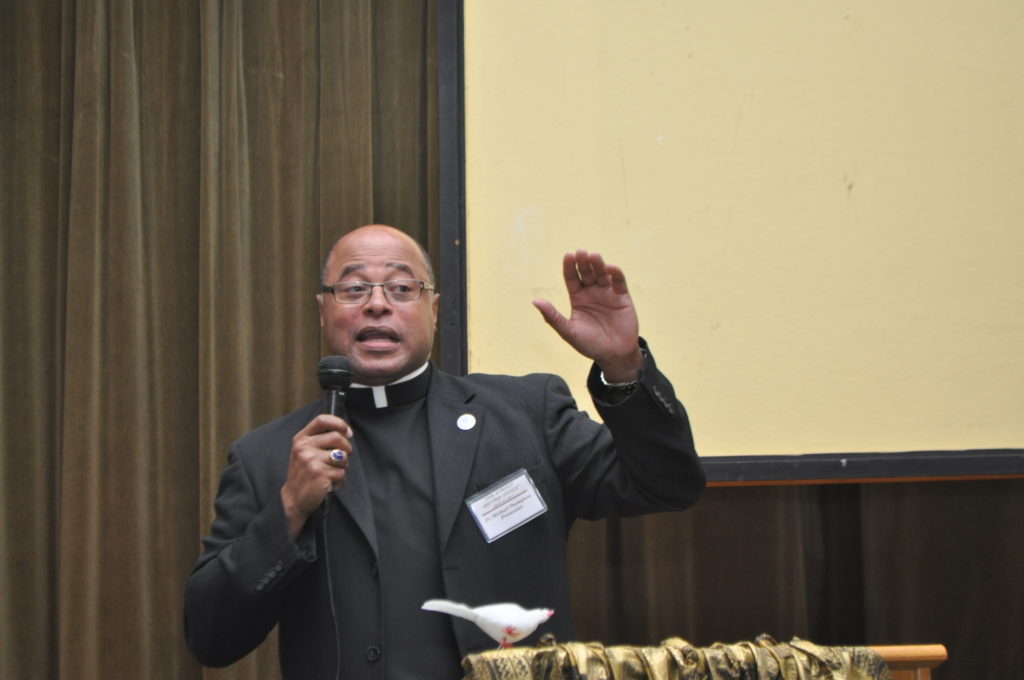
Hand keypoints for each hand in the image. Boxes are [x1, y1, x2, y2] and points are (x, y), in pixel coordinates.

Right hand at [280, 414, 352, 539]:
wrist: (294, 499)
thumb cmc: (305, 474)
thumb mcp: (306, 452)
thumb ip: (321, 439)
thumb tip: (347, 432)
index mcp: (301, 439)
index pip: (322, 420)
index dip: (339, 423)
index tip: (347, 432)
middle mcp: (304, 447)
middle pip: (337, 437)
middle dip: (346, 449)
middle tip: (342, 460)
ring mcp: (311, 460)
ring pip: (343, 456)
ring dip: (343, 467)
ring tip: (332, 474)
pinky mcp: (319, 473)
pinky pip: (342, 473)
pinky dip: (341, 481)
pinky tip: (331, 484)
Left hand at [532, 249, 643, 381]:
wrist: (614, 356)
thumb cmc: (590, 345)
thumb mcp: (569, 332)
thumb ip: (553, 316)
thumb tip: (535, 301)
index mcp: (578, 299)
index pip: (572, 278)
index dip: (569, 267)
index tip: (568, 255)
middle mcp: (592, 293)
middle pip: (586, 273)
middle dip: (583, 262)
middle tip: (580, 252)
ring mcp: (607, 293)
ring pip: (602, 274)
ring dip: (598, 264)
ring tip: (593, 256)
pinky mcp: (622, 297)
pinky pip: (619, 281)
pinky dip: (615, 273)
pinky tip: (610, 268)